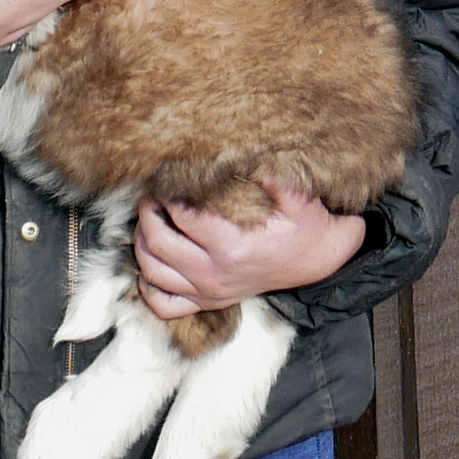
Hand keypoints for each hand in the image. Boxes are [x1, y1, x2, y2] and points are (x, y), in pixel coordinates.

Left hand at [136, 179, 367, 316]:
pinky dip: (149, 286)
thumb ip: (269, 174)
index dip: (168, 193)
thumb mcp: (296, 195)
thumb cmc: (304, 225)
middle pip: (159, 243)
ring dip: (142, 244)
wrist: (316, 260)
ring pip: (153, 273)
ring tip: (148, 220)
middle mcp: (216, 273)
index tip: (166, 177)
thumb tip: (236, 152)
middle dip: (148, 213)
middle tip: (152, 194)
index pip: (182, 216)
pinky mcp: (209, 302)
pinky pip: (164, 305)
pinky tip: (153, 262)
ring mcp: (210, 292)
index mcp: (233, 246)